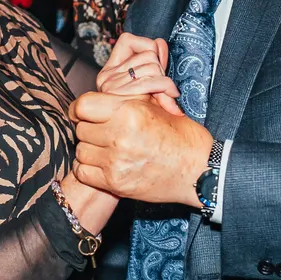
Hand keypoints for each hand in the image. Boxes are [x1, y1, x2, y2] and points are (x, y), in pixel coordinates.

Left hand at [71, 92, 212, 205]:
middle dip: (89, 129)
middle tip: (103, 132)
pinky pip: (84, 172)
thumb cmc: (183, 138)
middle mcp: (119, 136)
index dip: (81, 109)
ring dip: (90, 149)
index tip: (85, 113)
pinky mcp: (116, 183)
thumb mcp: (158, 107)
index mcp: (129, 112)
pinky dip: (90, 169)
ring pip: (81, 151)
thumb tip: (102, 96)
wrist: (200, 171)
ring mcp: (116, 162)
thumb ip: (127, 101)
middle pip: (81, 129)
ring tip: (106, 149)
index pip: (82, 106)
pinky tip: (104, 164)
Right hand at [95, 33, 180, 112]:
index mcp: (111, 71)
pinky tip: (171, 103)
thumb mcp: (150, 86)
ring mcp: (111, 86)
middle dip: (162, 70)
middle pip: (147, 54)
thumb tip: (161, 43)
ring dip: (166, 82)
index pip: (128, 40)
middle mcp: (107, 76)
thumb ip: (155, 63)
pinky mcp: (121, 97)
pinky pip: (152, 79)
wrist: (143, 148)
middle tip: (167, 90)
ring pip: (152, 66)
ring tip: (168, 99)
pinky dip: (166, 88)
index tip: (160, 64)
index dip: (148, 47)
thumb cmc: (148, 119)